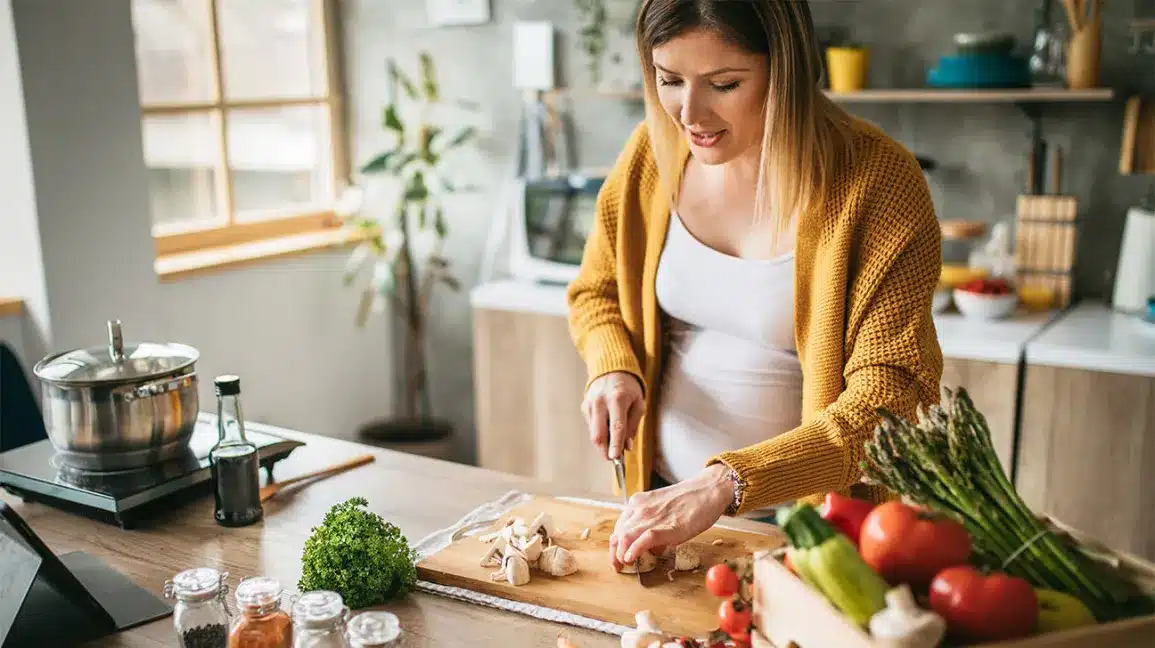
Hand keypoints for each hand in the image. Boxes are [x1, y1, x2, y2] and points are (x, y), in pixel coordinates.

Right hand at [581, 371, 642, 460]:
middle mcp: (600, 401)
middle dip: (605, 450)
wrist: (611, 368)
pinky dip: (599, 431)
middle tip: (613, 458)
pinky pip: (591, 426)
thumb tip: (627, 445)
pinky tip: (607, 426)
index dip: (615, 444)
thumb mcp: (638, 403)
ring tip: (613, 442)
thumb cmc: (628, 387)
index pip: (616, 427)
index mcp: (617, 399)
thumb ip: (633, 425)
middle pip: (598, 434)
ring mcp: (590, 404)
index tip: (615, 458)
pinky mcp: (584, 406)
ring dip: (603, 443)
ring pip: (593, 432)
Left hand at [608, 463, 733, 570]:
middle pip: (618, 533)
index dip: (615, 544)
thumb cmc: (689, 500)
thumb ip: (653, 525)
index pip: (619, 526)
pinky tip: (630, 559)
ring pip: (625, 536)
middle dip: (615, 553)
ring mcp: (651, 517)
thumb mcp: (663, 509)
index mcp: (638, 503)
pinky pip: (643, 539)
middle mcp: (640, 509)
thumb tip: (652, 548)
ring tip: (625, 566)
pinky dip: (634, 550)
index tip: (617, 555)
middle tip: (619, 566)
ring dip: (620, 555)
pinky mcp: (666, 527)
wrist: (708, 490)